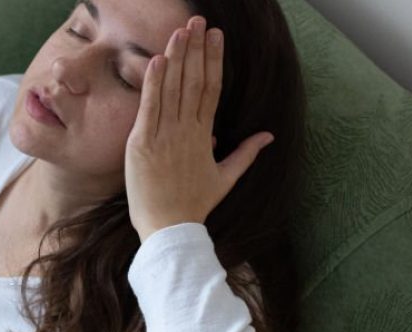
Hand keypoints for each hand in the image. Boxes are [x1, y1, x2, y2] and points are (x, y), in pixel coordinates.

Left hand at [124, 16, 274, 242]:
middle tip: (199, 21)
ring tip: (181, 31)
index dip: (214, 60)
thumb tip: (269, 135)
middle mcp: (187, 131)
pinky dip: (153, 84)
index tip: (216, 37)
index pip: (212, 89)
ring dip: (176, 58)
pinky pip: (149, 108)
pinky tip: (156, 60)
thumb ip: (246, 153)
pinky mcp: (142, 144)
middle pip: (194, 81)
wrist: (169, 229)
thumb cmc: (193, 205)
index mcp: (204, 135)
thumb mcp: (225, 178)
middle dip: (197, 49)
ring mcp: (164, 136)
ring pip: (172, 89)